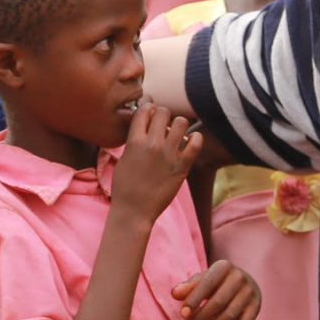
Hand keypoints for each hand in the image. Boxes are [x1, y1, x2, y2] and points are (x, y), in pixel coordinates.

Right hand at [110, 102, 200, 222]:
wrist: (134, 211)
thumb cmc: (125, 187)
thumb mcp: (124, 159)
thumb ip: (134, 140)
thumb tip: (142, 126)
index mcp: (134, 142)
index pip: (144, 110)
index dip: (148, 109)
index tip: (150, 114)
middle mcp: (152, 144)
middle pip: (163, 112)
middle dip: (163, 115)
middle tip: (163, 125)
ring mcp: (168, 155)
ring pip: (181, 122)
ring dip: (179, 126)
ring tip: (176, 134)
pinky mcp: (182, 166)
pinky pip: (196, 143)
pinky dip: (195, 138)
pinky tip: (191, 141)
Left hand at [173, 261, 260, 319]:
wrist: (241, 284)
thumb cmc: (214, 283)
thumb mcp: (201, 280)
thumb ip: (188, 287)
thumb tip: (175, 294)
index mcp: (224, 266)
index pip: (207, 284)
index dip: (194, 299)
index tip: (183, 314)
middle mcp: (240, 278)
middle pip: (218, 302)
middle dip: (200, 318)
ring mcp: (250, 293)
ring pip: (229, 315)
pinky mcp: (256, 308)